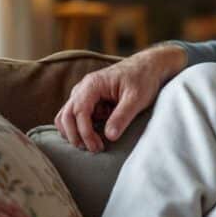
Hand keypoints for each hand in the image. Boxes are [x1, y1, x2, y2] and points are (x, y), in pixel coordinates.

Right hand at [54, 45, 186, 151]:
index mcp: (92, 84)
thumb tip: (109, 136)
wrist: (148, 66)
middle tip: (93, 150)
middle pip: (66, 115)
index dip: (84, 132)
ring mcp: (83, 93)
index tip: (97, 146)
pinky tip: (96, 134)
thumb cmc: (143, 79)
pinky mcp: (88, 100)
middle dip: (76, 136)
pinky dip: (80, 127)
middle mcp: (83, 88)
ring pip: (67, 116)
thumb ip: (123, 115)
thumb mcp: (137, 98)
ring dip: (74, 132)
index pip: (79, 112)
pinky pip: (76, 116)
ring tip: (93, 145)